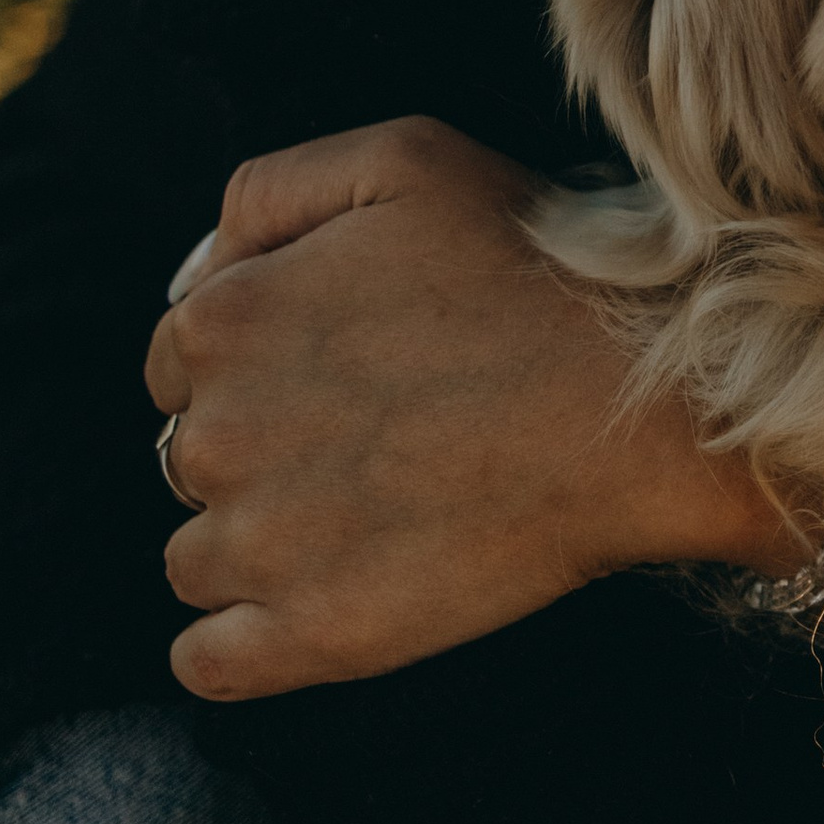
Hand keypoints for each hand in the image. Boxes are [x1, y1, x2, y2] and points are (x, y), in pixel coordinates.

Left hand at [144, 115, 806, 700]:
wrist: (643, 401)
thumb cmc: (535, 269)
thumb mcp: (401, 160)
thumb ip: (270, 193)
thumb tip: (199, 270)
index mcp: (222, 319)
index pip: (181, 359)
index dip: (262, 359)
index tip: (347, 366)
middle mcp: (215, 436)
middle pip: (191, 458)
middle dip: (265, 447)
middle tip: (382, 432)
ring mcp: (260, 547)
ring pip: (197, 558)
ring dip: (257, 545)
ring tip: (376, 513)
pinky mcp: (314, 637)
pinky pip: (207, 663)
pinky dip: (239, 644)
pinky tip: (315, 604)